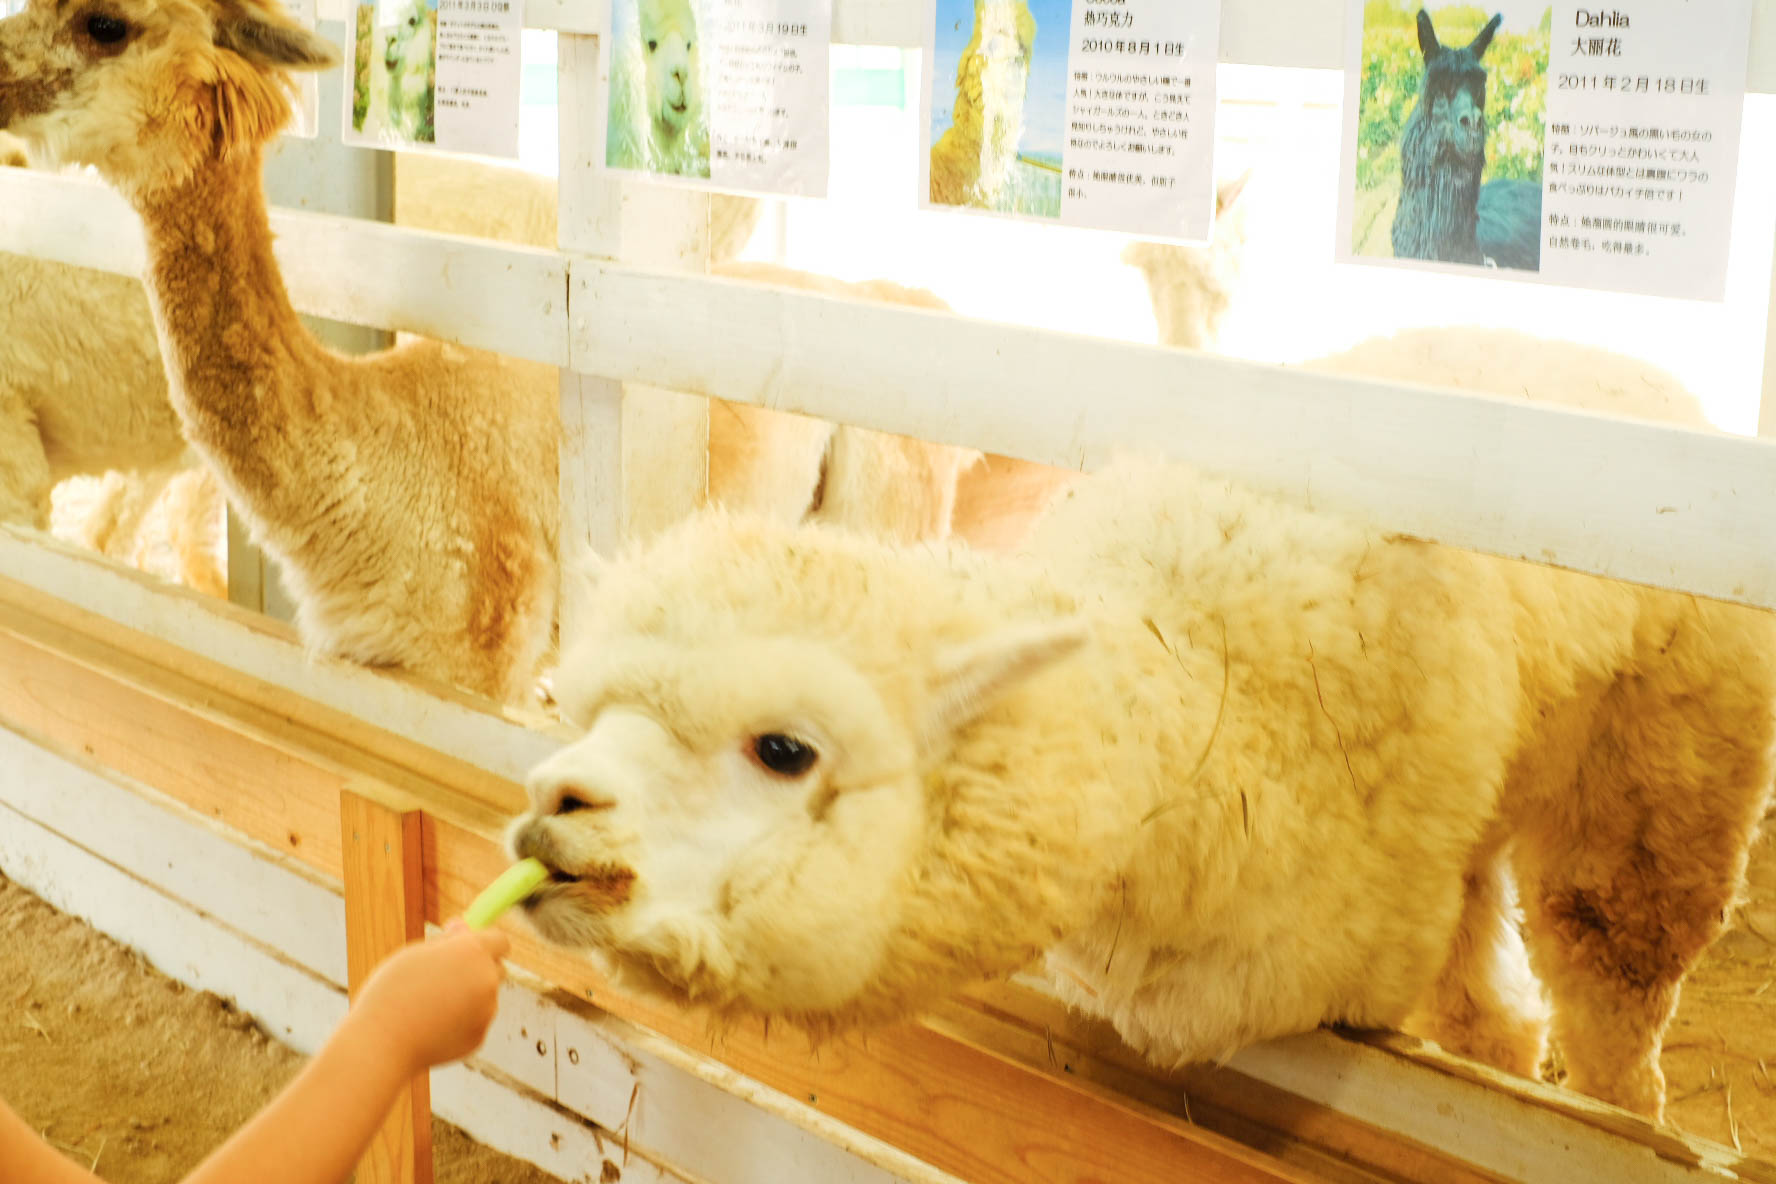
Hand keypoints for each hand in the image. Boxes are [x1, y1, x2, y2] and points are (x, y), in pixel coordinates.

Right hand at [349, 921, 508, 1075]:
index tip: (467, 948)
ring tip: (427, 1006)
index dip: (484, 943)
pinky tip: (431, 1027)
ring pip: (483, 998)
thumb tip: (463, 927)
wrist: (382, 1043)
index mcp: (473, 952)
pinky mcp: (479, 1037)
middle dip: (478, 970)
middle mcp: (487, 979)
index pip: (499, 941)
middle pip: (496, 969)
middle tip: (445, 976)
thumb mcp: (415, 954)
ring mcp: (487, 1011)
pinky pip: (473, 1023)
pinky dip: (459, 1022)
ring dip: (466, 998)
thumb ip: (446, 940)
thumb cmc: (392, 991)